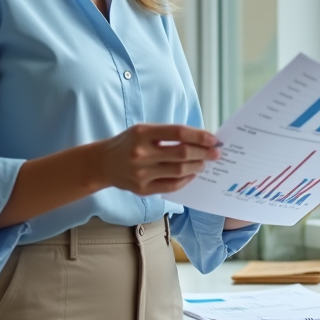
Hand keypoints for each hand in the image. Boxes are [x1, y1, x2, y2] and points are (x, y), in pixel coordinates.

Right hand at [96, 123, 219, 195]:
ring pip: (179, 171)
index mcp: (142, 133)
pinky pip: (172, 186)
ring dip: (197, 167)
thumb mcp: (144, 130)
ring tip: (204, 163)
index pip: (178, 132)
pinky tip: (192, 174)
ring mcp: (141, 173)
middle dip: (204, 153)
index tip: (213, 139)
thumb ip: (169, 133)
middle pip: (182, 154)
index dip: (199, 136)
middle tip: (215, 153)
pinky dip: (186, 180)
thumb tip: (201, 139)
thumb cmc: (129, 143)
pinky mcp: (142, 189)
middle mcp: (141, 153)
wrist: (103, 163)